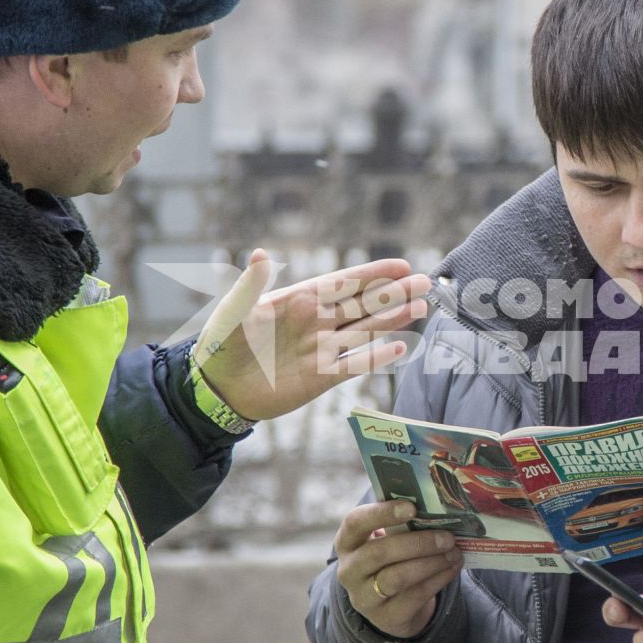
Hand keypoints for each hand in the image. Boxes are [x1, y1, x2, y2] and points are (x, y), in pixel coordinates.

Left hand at [192, 250, 429, 420]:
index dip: (373, 273)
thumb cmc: (221, 343)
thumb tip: (258, 254)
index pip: (344, 282)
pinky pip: (355, 364)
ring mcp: (322, 348)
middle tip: (425, 281)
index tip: (401, 265)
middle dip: (394, 292)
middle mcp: (318, 321)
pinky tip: (400, 348)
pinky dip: (377, 357)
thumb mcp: (234, 310)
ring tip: (422, 307)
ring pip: (366, 330)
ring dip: (394, 319)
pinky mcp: (322, 377)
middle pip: (364, 303)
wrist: (217, 388)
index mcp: (300, 298)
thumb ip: (251, 285)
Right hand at [336, 499, 462, 638]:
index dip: (382, 513)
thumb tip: (436, 507)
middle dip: (418, 543)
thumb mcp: (386, 541)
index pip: (355, 523)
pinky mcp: (387, 617)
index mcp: (347, 542)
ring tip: (454, 552)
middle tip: (447, 537)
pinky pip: (415, 596)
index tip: (412, 508)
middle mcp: (349, 571)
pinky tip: (453, 567)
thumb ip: (401, 525)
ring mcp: (365, 598)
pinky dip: (439, 579)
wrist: (388, 607)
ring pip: (398, 577)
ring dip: (431, 563)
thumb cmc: (390, 560)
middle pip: (379, 553)